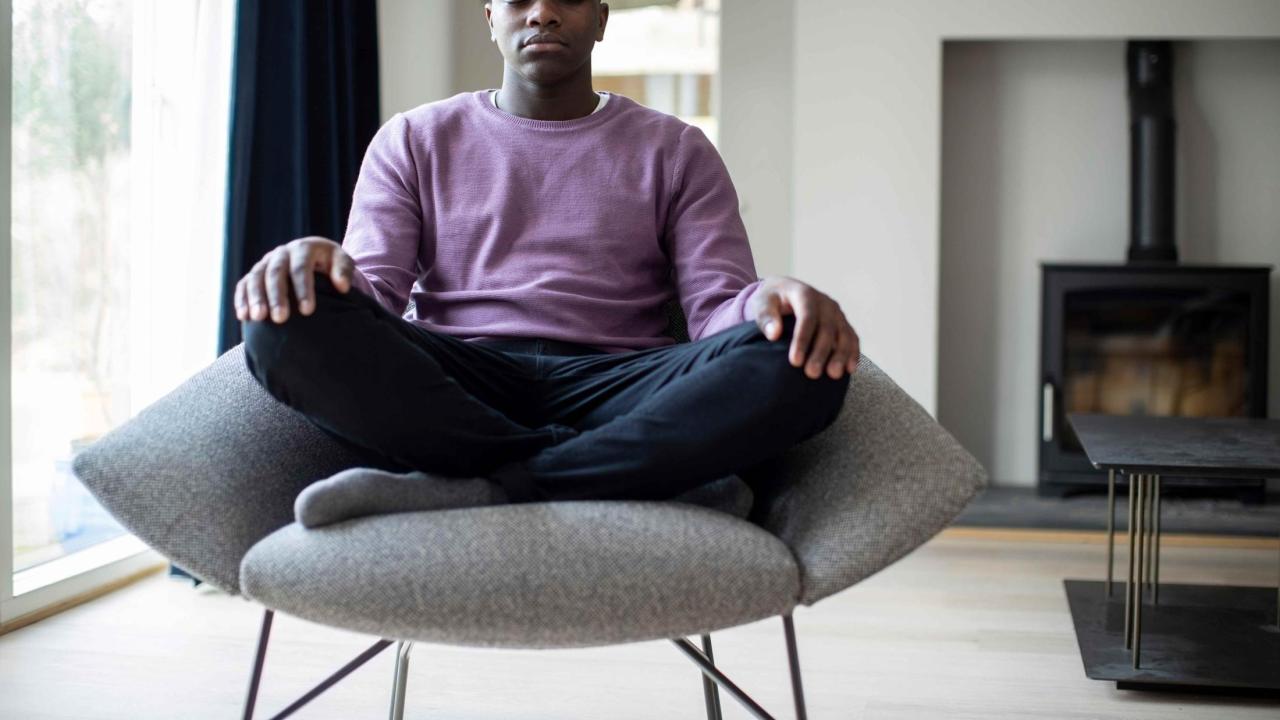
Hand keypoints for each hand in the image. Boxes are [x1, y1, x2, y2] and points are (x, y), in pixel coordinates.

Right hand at [234, 236, 354, 323]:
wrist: (315, 258)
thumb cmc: (331, 263)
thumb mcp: (342, 261)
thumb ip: (344, 270)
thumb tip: (342, 286)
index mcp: (303, 248)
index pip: (301, 268)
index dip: (303, 289)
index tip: (308, 311)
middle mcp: (282, 253)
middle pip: (275, 273)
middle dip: (276, 296)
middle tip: (280, 318)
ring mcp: (266, 262)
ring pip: (256, 278)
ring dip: (255, 298)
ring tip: (258, 318)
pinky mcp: (256, 273)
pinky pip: (244, 284)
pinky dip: (242, 299)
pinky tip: (244, 316)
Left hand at [748, 276, 859, 379]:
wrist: (785, 292)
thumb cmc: (772, 300)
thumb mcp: (762, 303)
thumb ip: (766, 316)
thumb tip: (773, 334)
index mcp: (804, 294)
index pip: (807, 317)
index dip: (802, 340)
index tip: (794, 361)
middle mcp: (824, 302)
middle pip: (827, 328)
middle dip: (821, 352)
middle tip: (812, 374)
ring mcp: (836, 313)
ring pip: (844, 333)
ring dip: (841, 355)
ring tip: (834, 375)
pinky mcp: (842, 323)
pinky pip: (852, 337)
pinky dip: (853, 352)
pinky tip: (850, 369)